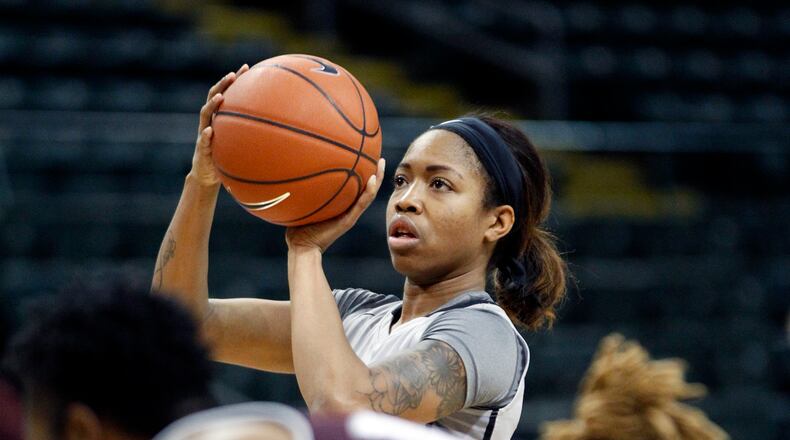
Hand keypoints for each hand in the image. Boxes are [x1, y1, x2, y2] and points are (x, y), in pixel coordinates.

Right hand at [188, 64, 249, 186]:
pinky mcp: (201, 150)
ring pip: (205, 115)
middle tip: (232, 75)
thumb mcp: (242, 142)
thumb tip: (283, 127)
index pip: (226, 93)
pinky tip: (210, 131)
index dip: (234, 81)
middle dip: (222, 84)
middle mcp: (210, 122)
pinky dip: (206, 135)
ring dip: (212, 105)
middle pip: (213, 98)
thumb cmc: (227, 157)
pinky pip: (203, 141)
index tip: (247, 67)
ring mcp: (203, 134)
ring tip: (220, 97)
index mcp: (220, 118)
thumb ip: (254, 132)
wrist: (207, 175)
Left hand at [286, 159, 385, 252]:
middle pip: (365, 189)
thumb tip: (292, 171)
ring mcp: (350, 215)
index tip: (365, 156)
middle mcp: (347, 210)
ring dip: (377, 179)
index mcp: (340, 207)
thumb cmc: (297, 228)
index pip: (354, 187)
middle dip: (374, 173)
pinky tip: (373, 179)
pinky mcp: (348, 221)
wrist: (302, 248)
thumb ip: (303, 191)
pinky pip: (361, 204)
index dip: (361, 173)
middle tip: (380, 157)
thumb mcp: (302, 205)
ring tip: (381, 163)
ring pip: (368, 195)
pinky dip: (369, 192)